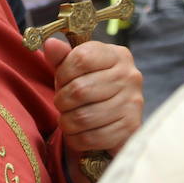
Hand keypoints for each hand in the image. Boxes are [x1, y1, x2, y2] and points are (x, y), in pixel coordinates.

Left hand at [44, 38, 142, 155]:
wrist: (115, 117)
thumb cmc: (91, 85)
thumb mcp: (76, 67)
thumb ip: (62, 56)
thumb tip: (50, 44)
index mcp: (117, 55)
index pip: (82, 58)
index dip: (63, 72)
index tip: (60, 81)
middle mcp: (130, 76)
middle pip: (80, 90)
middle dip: (62, 100)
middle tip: (62, 103)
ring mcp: (133, 103)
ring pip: (84, 117)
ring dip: (66, 121)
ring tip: (67, 118)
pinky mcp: (131, 129)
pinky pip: (92, 138)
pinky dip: (76, 138)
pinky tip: (76, 132)